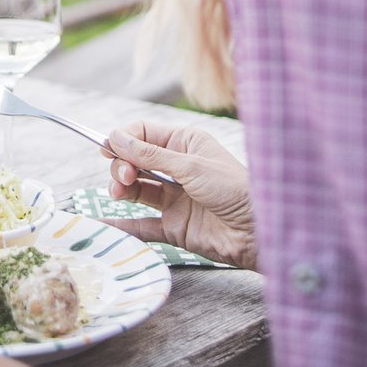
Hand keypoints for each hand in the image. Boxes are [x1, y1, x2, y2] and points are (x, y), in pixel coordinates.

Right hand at [104, 121, 256, 270]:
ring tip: (118, 193)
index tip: (108, 149)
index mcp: (185, 144)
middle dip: (122, 166)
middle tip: (124, 177)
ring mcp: (175, 198)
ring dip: (121, 188)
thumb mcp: (191, 166)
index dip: (123, 139)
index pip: (144, 134)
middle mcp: (178, 169)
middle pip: (135, 161)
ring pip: (136, 189)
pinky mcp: (174, 225)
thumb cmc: (235, 190)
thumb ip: (150, 155)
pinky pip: (142, 224)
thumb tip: (116, 137)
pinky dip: (123, 224)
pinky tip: (105, 223)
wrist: (260, 233)